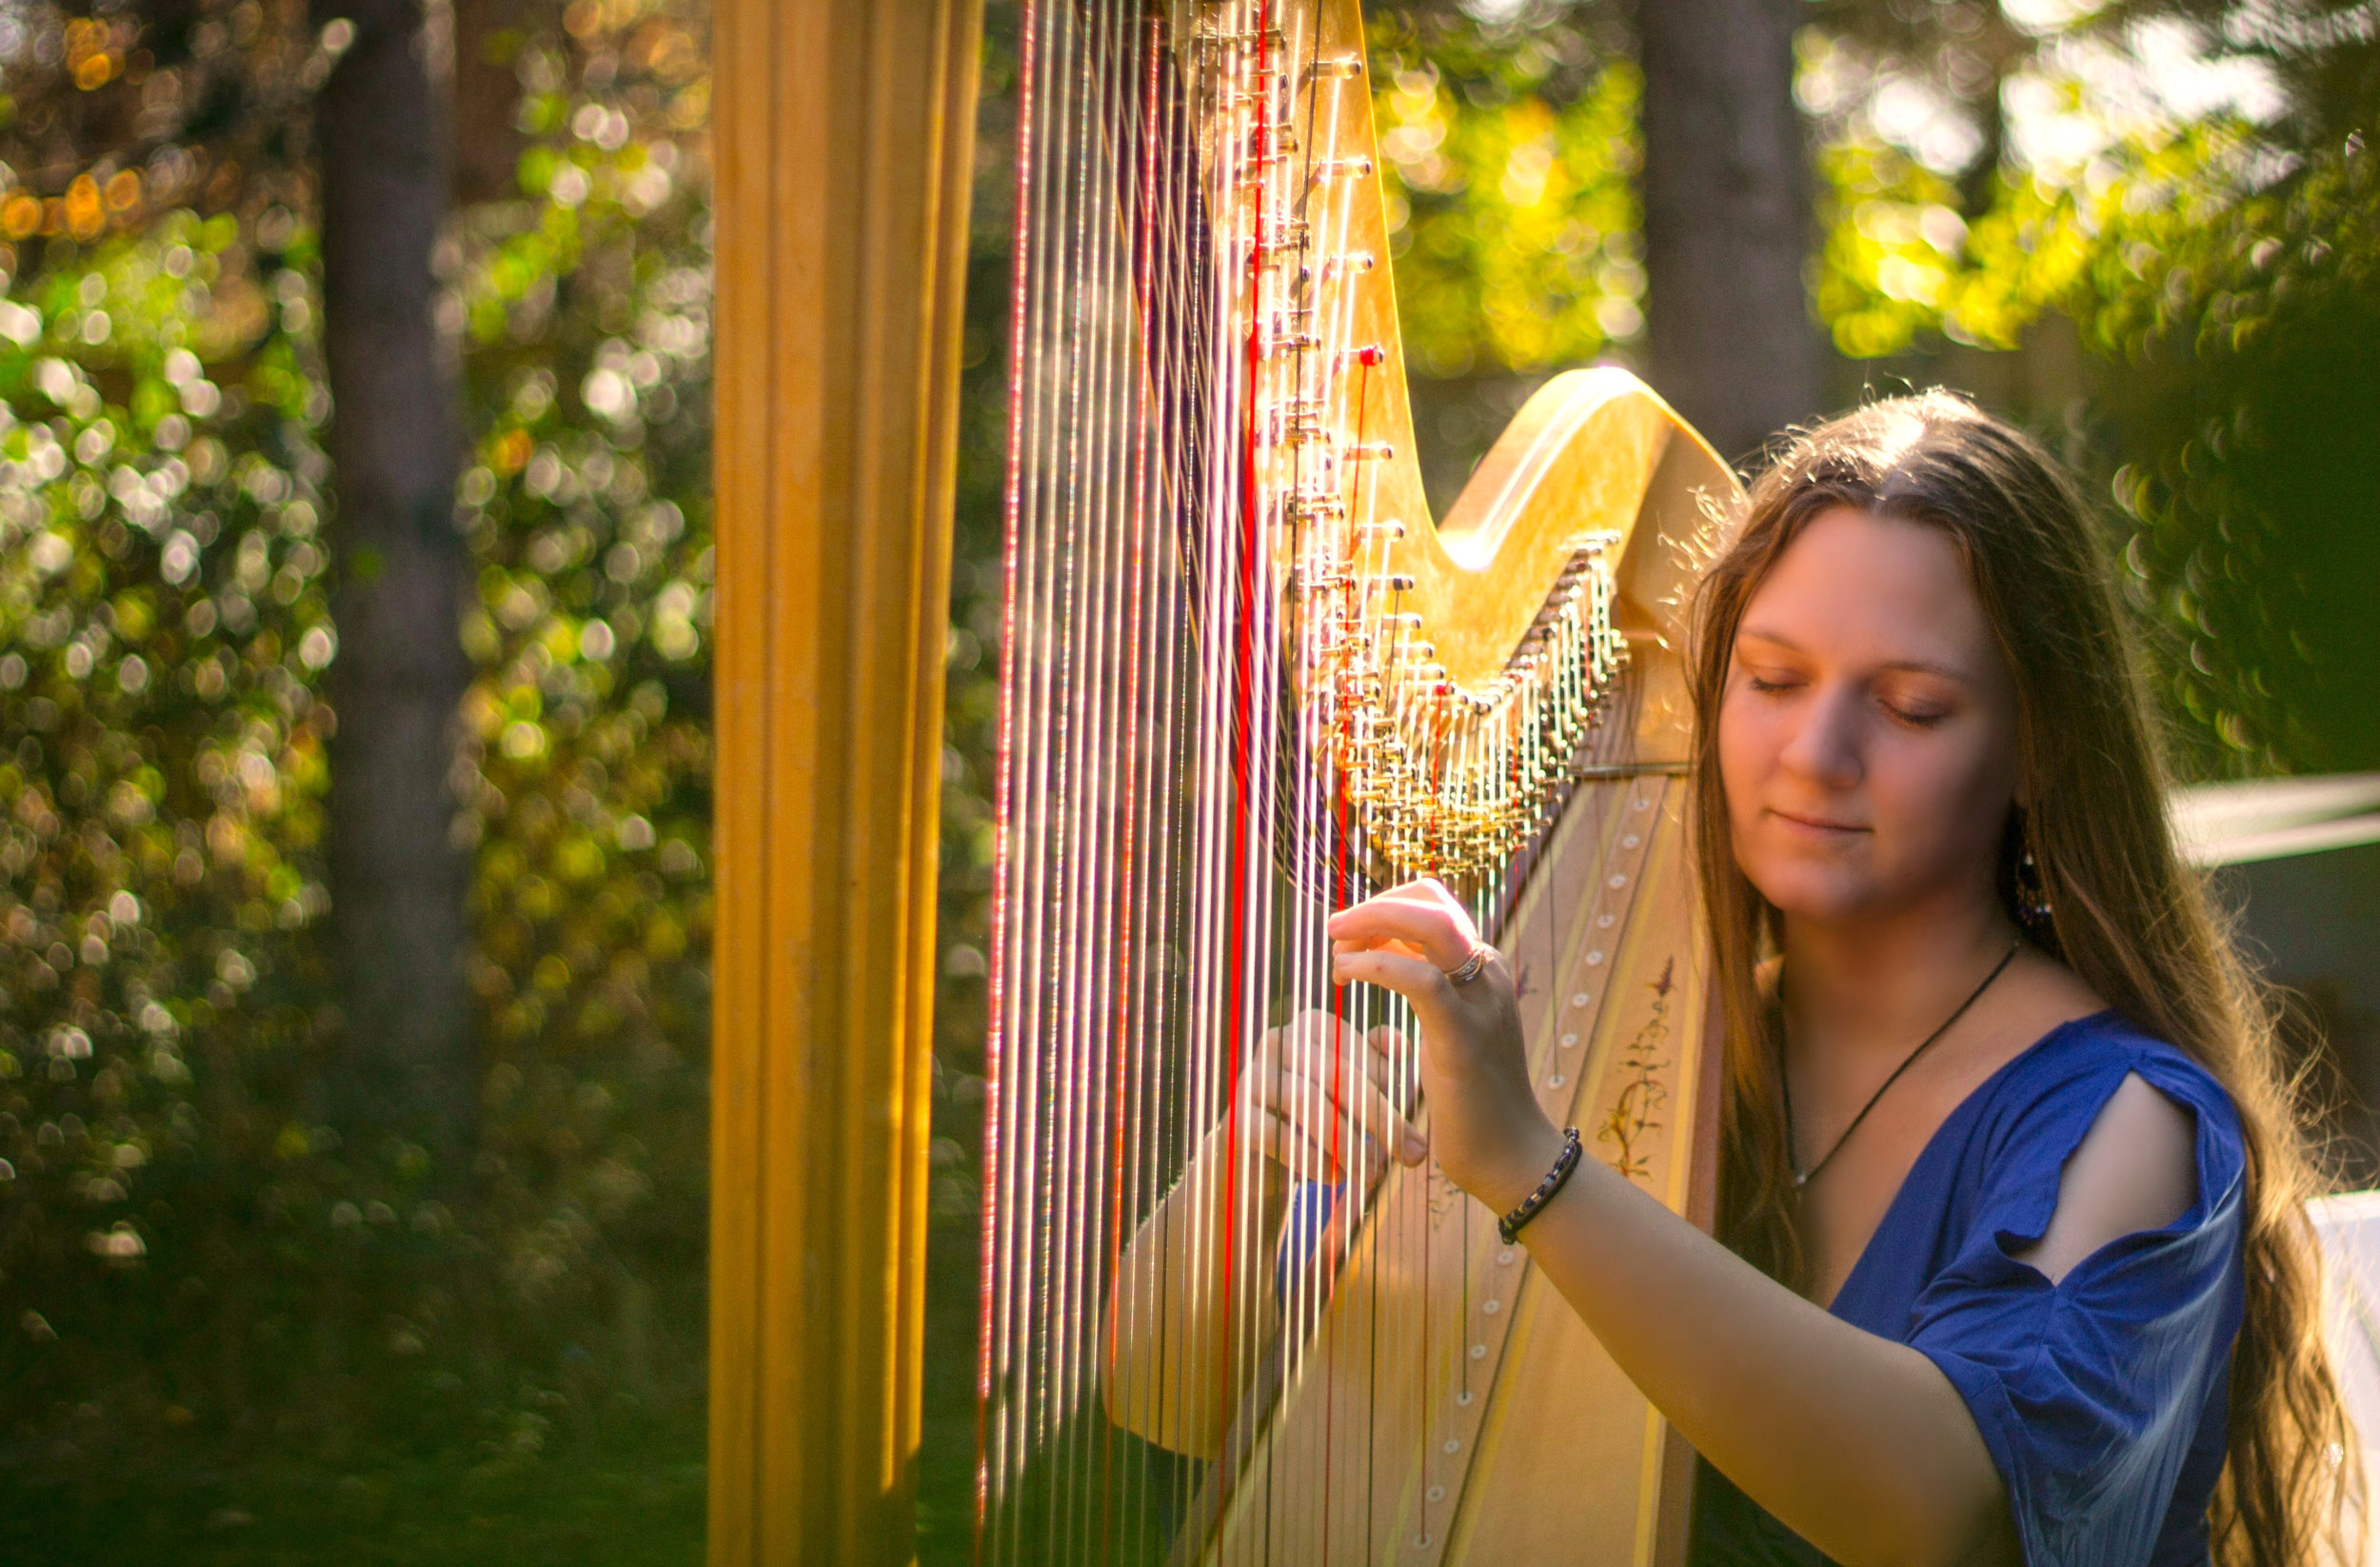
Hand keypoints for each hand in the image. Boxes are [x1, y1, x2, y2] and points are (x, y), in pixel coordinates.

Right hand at [1239, 1009, 1424, 1183]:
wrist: (1258, 1166)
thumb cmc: (1317, 1124)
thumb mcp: (1352, 1094)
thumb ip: (1379, 1066)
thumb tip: (1403, 1045)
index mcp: (1311, 1026)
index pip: (1359, 1051)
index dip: (1392, 1094)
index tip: (1416, 1139)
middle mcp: (1277, 1041)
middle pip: (1340, 1076)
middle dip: (1382, 1120)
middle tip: (1412, 1157)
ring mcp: (1252, 1078)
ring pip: (1311, 1104)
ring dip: (1350, 1144)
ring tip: (1374, 1176)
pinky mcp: (1237, 1117)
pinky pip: (1282, 1136)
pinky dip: (1315, 1160)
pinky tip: (1335, 1178)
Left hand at [1326, 879, 1564, 1211]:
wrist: (1512, 1155)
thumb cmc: (1472, 1096)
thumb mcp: (1445, 1026)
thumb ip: (1423, 984)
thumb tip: (1378, 949)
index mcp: (1484, 967)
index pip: (1434, 903)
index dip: (1386, 904)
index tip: (1351, 934)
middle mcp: (1487, 973)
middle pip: (1431, 901)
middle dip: (1373, 905)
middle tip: (1334, 931)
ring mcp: (1479, 1001)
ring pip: (1429, 924)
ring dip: (1371, 924)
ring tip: (1335, 952)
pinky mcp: (1463, 1036)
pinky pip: (1418, 979)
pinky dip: (1375, 966)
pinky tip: (1346, 975)